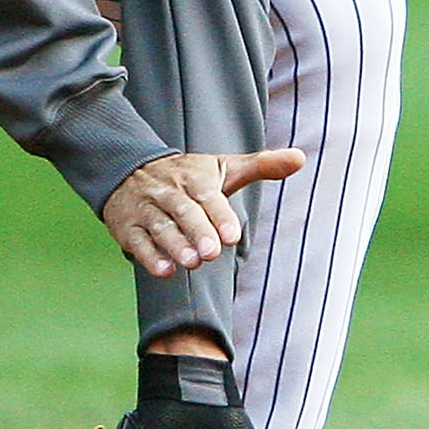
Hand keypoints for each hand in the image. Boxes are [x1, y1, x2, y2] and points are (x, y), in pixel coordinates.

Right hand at [103, 148, 303, 277]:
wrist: (127, 170)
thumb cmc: (187, 176)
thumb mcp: (223, 167)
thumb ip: (261, 165)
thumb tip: (301, 158)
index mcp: (193, 177)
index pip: (208, 195)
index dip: (220, 215)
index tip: (232, 235)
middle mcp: (169, 192)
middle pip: (183, 211)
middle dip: (198, 231)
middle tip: (212, 253)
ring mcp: (146, 209)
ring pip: (160, 227)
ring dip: (174, 245)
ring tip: (192, 263)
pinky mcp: (127, 227)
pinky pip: (137, 241)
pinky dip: (149, 256)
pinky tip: (165, 271)